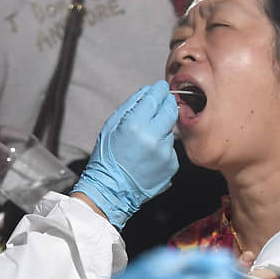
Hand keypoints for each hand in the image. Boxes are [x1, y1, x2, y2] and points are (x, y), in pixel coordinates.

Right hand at [72, 80, 177, 228]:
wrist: (112, 191)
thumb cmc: (108, 159)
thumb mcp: (111, 126)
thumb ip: (132, 105)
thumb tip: (148, 92)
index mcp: (135, 124)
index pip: (156, 97)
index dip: (159, 90)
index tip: (161, 87)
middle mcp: (153, 137)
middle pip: (171, 110)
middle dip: (166, 104)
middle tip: (159, 107)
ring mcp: (165, 153)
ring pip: (170, 130)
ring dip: (162, 130)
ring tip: (145, 142)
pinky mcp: (171, 165)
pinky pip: (171, 148)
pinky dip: (163, 148)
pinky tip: (149, 156)